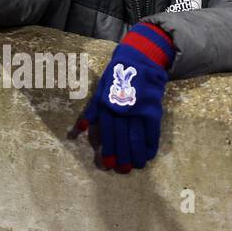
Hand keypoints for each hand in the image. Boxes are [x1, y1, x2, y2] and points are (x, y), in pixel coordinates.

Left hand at [69, 22, 174, 172]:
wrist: (139, 60)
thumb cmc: (115, 77)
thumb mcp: (99, 91)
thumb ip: (91, 111)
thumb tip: (78, 131)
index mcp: (106, 105)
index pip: (107, 133)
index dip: (108, 150)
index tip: (107, 165)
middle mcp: (121, 109)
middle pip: (122, 138)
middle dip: (121, 156)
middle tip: (122, 170)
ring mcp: (138, 109)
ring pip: (137, 137)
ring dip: (136, 154)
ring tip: (136, 166)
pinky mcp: (153, 109)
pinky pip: (152, 131)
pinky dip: (151, 144)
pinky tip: (149, 154)